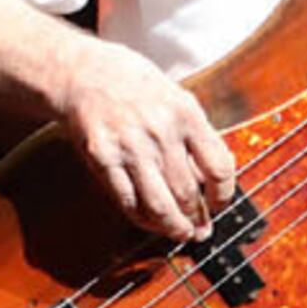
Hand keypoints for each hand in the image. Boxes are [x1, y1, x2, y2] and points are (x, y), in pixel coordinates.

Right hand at [60, 36, 237, 239]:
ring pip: (160, 205)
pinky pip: (128, 201)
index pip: (218, 166)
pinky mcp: (103, 159)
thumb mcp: (175, 97)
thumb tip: (209, 179)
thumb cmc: (133, 84)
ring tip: (181, 234)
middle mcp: (160, 131)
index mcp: (186, 113)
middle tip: (201, 230)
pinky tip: (150, 222)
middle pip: (189, 192)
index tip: (220, 204)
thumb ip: (194, 135)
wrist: (83, 73)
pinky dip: (142, 219)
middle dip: (198, 218)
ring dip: (174, 227)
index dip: (223, 194)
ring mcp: (130, 147)